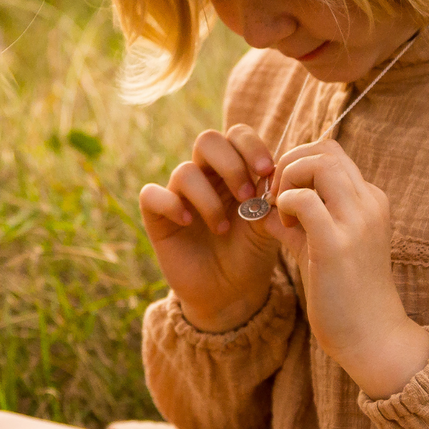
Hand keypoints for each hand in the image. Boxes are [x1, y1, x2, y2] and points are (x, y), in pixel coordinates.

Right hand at [139, 125, 283, 331]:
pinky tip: (187, 223)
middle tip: (245, 195)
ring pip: (184, 171)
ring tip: (222, 228)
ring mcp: (179, 194)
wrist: (231, 293)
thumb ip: (272, 198)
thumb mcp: (269, 225)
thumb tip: (278, 175)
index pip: (237, 135)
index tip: (267, 171)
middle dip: (229, 164)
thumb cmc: (251, 253)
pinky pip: (151, 195)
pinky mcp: (157, 217)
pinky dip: (170, 205)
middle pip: (208, 140)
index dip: (250, 146)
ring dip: (208, 199)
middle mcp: (205, 176)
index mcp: (234, 169)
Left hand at [265, 140, 428, 397]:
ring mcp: (357, 222)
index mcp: (370, 200)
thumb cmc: (344, 293)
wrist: (372, 337)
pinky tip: (282, 227)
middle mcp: (369, 203)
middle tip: (276, 197)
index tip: (282, 192)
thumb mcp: (319, 245)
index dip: (298, 162)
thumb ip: (296, 220)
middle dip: (289, 164)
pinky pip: (303, 200)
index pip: (331, 153)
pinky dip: (284, 205)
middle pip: (324, 149)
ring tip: (281, 210)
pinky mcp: (337, 244)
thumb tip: (262, 205)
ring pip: (318, 163)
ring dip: (288, 180)